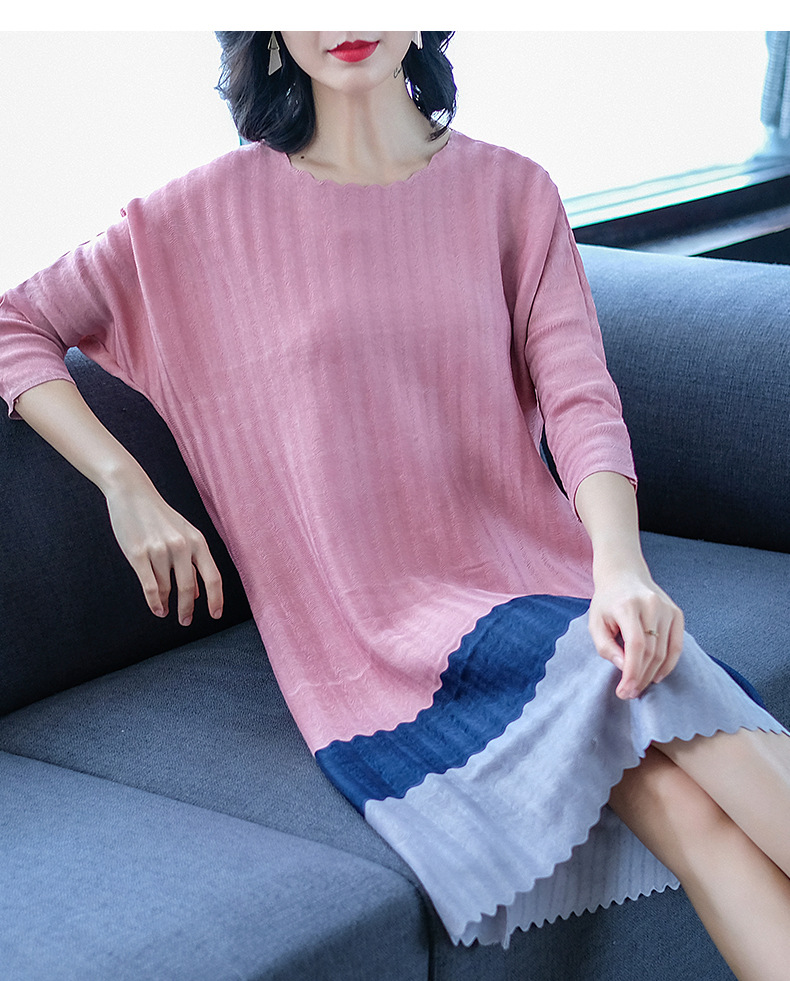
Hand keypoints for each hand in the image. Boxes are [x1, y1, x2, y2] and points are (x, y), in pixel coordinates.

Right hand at [104, 475, 223, 625]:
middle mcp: (181, 546)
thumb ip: (192, 563)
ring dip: (166, 603)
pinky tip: (158, 609)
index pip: (213, 576)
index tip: (215, 615)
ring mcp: (159, 550)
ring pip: (166, 588)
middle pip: (188, 589)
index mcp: (197, 541)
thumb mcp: (184, 536)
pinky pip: (150, 587)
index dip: (216, 599)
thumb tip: (196, 594)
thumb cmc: (160, 518)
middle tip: (186, 621)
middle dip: (187, 610)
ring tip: (166, 610)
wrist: (132, 494)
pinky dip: (155, 602)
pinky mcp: (138, 554)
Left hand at [588, 566, 684, 699]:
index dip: (632, 672)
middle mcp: (651, 605)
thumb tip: (624, 668)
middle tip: (629, 694)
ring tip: (639, 687)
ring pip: (664, 652)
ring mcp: (667, 608)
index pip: (636, 645)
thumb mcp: (595, 623)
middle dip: (640, 677)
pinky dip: (668, 665)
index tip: (625, 691)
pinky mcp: (677, 613)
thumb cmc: (607, 602)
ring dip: (652, 674)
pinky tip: (656, 676)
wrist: (624, 575)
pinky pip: (677, 646)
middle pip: (651, 651)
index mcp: (627, 606)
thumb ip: (606, 647)